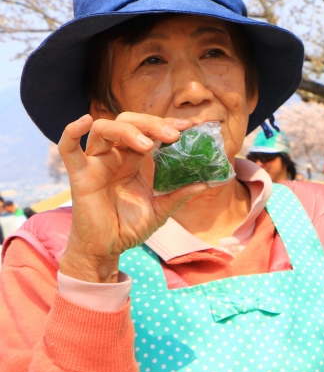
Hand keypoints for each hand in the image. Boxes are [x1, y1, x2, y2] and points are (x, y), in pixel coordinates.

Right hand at [57, 113, 208, 282]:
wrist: (108, 250)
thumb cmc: (129, 227)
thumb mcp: (162, 210)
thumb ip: (180, 195)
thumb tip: (207, 183)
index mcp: (133, 161)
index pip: (148, 131)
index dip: (167, 124)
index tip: (190, 127)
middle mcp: (115, 157)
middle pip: (128, 123)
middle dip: (152, 124)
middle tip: (174, 135)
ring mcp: (96, 164)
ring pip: (105, 129)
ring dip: (128, 130)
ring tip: (149, 144)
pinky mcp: (80, 176)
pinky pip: (68, 149)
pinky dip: (71, 132)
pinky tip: (82, 121)